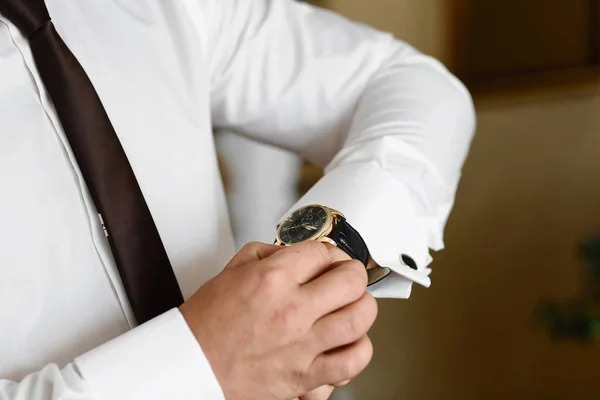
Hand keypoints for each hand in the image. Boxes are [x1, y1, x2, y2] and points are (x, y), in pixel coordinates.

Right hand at [180, 241, 376, 399]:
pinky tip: (350, 341)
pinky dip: (358, 350)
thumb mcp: (232, 270)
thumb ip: (268, 253)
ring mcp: (301, 344)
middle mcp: (291, 309)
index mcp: (272, 279)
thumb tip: (297, 252)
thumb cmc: (207, 323)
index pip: (323, 253)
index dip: (329, 253)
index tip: (327, 260)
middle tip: (348, 278)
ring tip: (354, 305)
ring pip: (359, 318)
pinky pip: (351, 362)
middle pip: (351, 281)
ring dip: (363, 307)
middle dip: (353, 274)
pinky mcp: (305, 375)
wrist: (192, 366)